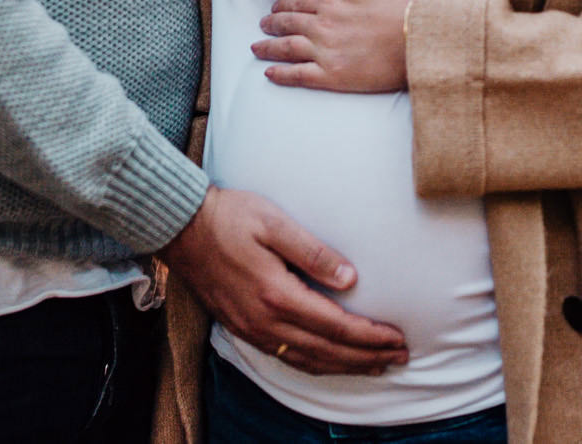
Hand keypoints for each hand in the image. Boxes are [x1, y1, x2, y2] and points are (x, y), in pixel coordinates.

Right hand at [161, 187, 407, 374]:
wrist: (182, 227)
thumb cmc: (230, 216)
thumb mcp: (274, 222)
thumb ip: (314, 252)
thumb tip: (350, 279)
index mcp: (277, 293)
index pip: (335, 325)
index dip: (369, 336)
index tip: (397, 338)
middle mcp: (265, 320)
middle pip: (326, 351)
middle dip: (366, 357)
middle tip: (399, 357)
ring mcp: (252, 329)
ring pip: (308, 360)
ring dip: (345, 365)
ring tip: (375, 365)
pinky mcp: (242, 329)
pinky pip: (287, 357)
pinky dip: (316, 364)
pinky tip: (330, 361)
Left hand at [252, 0, 413, 92]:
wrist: (417, 36)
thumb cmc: (399, 6)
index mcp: (331, 2)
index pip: (297, 3)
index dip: (283, 6)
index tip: (275, 8)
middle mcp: (322, 26)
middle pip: (287, 24)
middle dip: (271, 24)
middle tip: (262, 26)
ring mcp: (325, 51)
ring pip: (287, 48)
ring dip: (268, 48)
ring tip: (256, 48)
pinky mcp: (332, 75)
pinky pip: (299, 75)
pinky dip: (281, 74)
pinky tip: (269, 73)